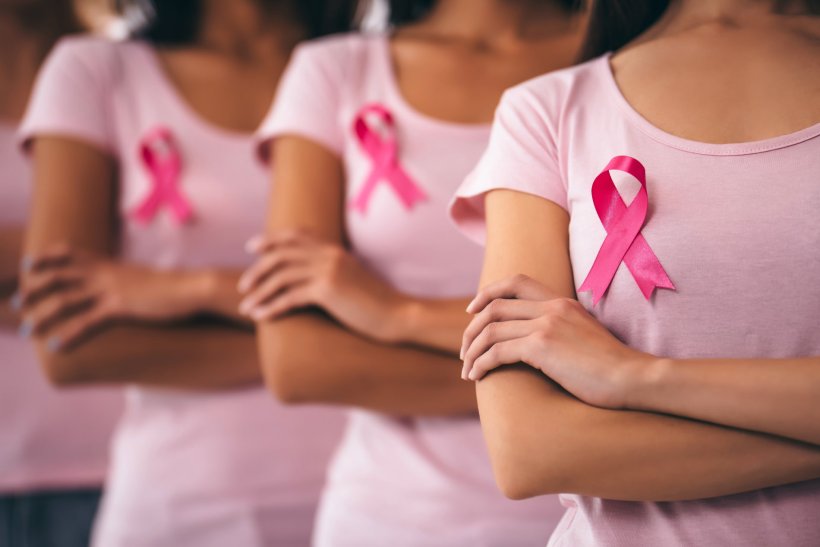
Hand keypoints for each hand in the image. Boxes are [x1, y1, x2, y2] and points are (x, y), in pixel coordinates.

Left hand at [18, 245, 209, 349]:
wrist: (191, 288)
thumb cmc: (171, 287)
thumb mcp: (141, 279)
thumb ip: (123, 281)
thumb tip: (117, 288)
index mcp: (109, 264)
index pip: (69, 254)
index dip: (46, 258)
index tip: (28, 266)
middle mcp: (104, 273)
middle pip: (58, 276)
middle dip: (34, 290)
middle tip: (18, 304)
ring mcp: (111, 290)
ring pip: (65, 301)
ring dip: (42, 316)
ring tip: (29, 332)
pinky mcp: (120, 308)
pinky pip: (88, 322)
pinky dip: (69, 335)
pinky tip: (57, 346)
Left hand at [238, 231, 408, 341]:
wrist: (397, 315)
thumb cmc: (376, 304)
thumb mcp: (353, 279)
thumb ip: (332, 271)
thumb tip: (311, 279)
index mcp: (335, 250)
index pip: (296, 236)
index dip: (271, 240)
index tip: (252, 248)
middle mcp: (329, 255)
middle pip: (282, 254)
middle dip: (257, 269)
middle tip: (243, 285)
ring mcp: (328, 271)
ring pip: (281, 277)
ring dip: (259, 292)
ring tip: (245, 306)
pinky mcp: (328, 290)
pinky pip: (289, 297)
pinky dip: (270, 307)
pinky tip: (259, 317)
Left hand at [460, 274, 654, 408]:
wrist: (633, 379)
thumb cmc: (613, 368)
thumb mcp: (585, 336)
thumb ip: (562, 329)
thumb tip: (538, 343)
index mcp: (562, 301)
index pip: (515, 282)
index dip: (487, 293)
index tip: (472, 311)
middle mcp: (551, 307)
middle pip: (494, 306)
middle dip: (471, 329)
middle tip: (464, 350)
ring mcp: (546, 325)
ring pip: (490, 330)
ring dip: (472, 350)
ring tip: (467, 370)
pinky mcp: (542, 347)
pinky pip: (497, 351)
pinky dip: (481, 364)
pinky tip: (477, 377)